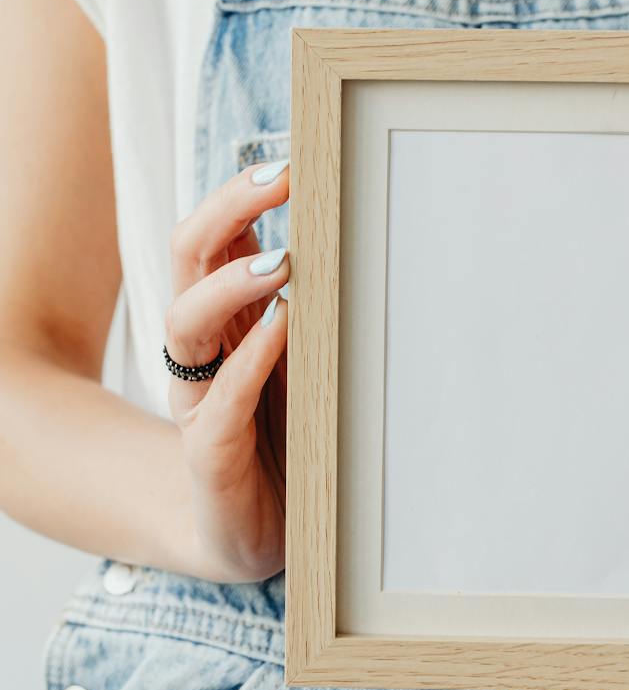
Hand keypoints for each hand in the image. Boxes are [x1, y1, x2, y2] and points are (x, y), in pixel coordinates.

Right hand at [164, 160, 290, 581]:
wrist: (255, 533)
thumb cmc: (293, 436)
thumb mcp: (313, 363)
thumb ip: (324, 310)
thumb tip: (380, 243)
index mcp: (226, 317)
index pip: (214, 236)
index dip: (241, 193)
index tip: (292, 156)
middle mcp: (203, 348)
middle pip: (189, 255)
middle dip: (229, 208)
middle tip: (281, 177)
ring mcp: (198, 399)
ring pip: (187, 320)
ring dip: (232, 283)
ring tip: (282, 261)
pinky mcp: (209, 454)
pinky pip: (217, 401)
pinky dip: (248, 362)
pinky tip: (282, 331)